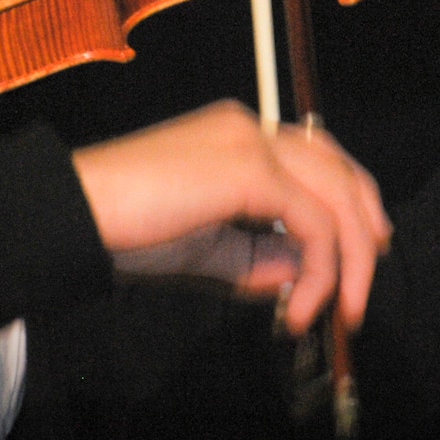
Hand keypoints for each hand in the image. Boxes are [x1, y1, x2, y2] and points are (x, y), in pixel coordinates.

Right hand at [71, 100, 391, 333]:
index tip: (356, 258)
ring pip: (336, 196)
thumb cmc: (124, 230)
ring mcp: (251, 141)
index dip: (348, 205)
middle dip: (363, 232)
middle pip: (338, 170)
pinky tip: (297, 309)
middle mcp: (249, 126)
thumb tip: (305, 274)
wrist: (77, 215)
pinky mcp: (250, 170)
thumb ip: (257, 258)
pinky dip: (319, 271)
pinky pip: (313, 223)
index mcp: (235, 134)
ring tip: (335, 313)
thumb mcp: (205, 249)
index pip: (316, 159)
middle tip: (360, 293)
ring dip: (346, 263)